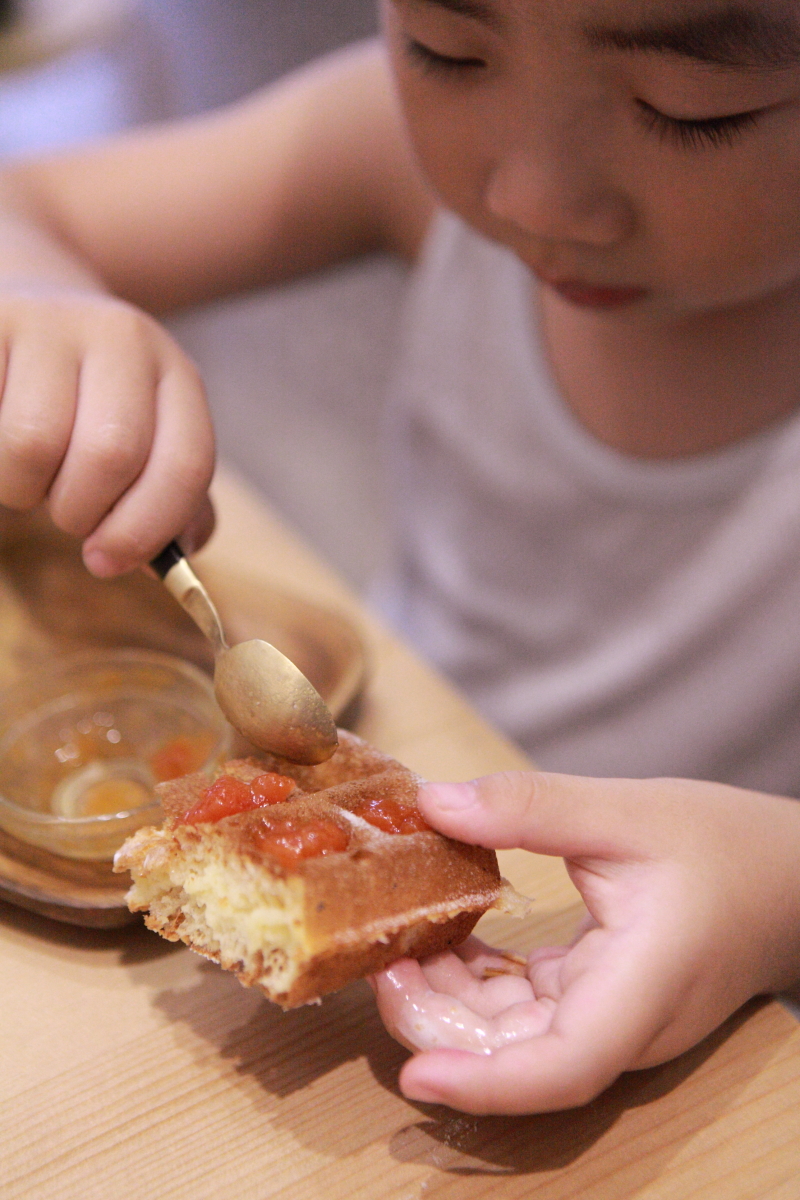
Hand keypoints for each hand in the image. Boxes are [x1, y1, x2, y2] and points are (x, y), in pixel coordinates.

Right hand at [0, 287, 214, 574]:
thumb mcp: (149, 443)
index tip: (107, 561)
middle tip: (64, 512)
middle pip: (111, 454)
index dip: (146, 529)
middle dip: (80, 511)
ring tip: (27, 475)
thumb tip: (173, 559)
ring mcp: (52, 323)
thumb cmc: (91, 407)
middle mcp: (122, 338)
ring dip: (22, 488)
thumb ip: (171, 508)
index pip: (186, 465)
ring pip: (34, 442)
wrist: (31, 310)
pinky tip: (0, 449)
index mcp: (176, 375)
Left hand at [371, 771, 799, 1114]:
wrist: (786, 876)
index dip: (484, 1082)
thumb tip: (433, 802)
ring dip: (453, 1002)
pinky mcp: (601, 1003)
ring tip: (402, 945)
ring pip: (517, 1039)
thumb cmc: (722, 845)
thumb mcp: (626, 811)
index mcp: (643, 986)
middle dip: (440, 1025)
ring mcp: (613, 1021)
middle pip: (520, 1059)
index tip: (415, 1076)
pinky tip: (449, 938)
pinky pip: (529, 1012)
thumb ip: (529, 807)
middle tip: (382, 965)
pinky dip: (482, 983)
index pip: (564, 1066)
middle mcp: (626, 1024)